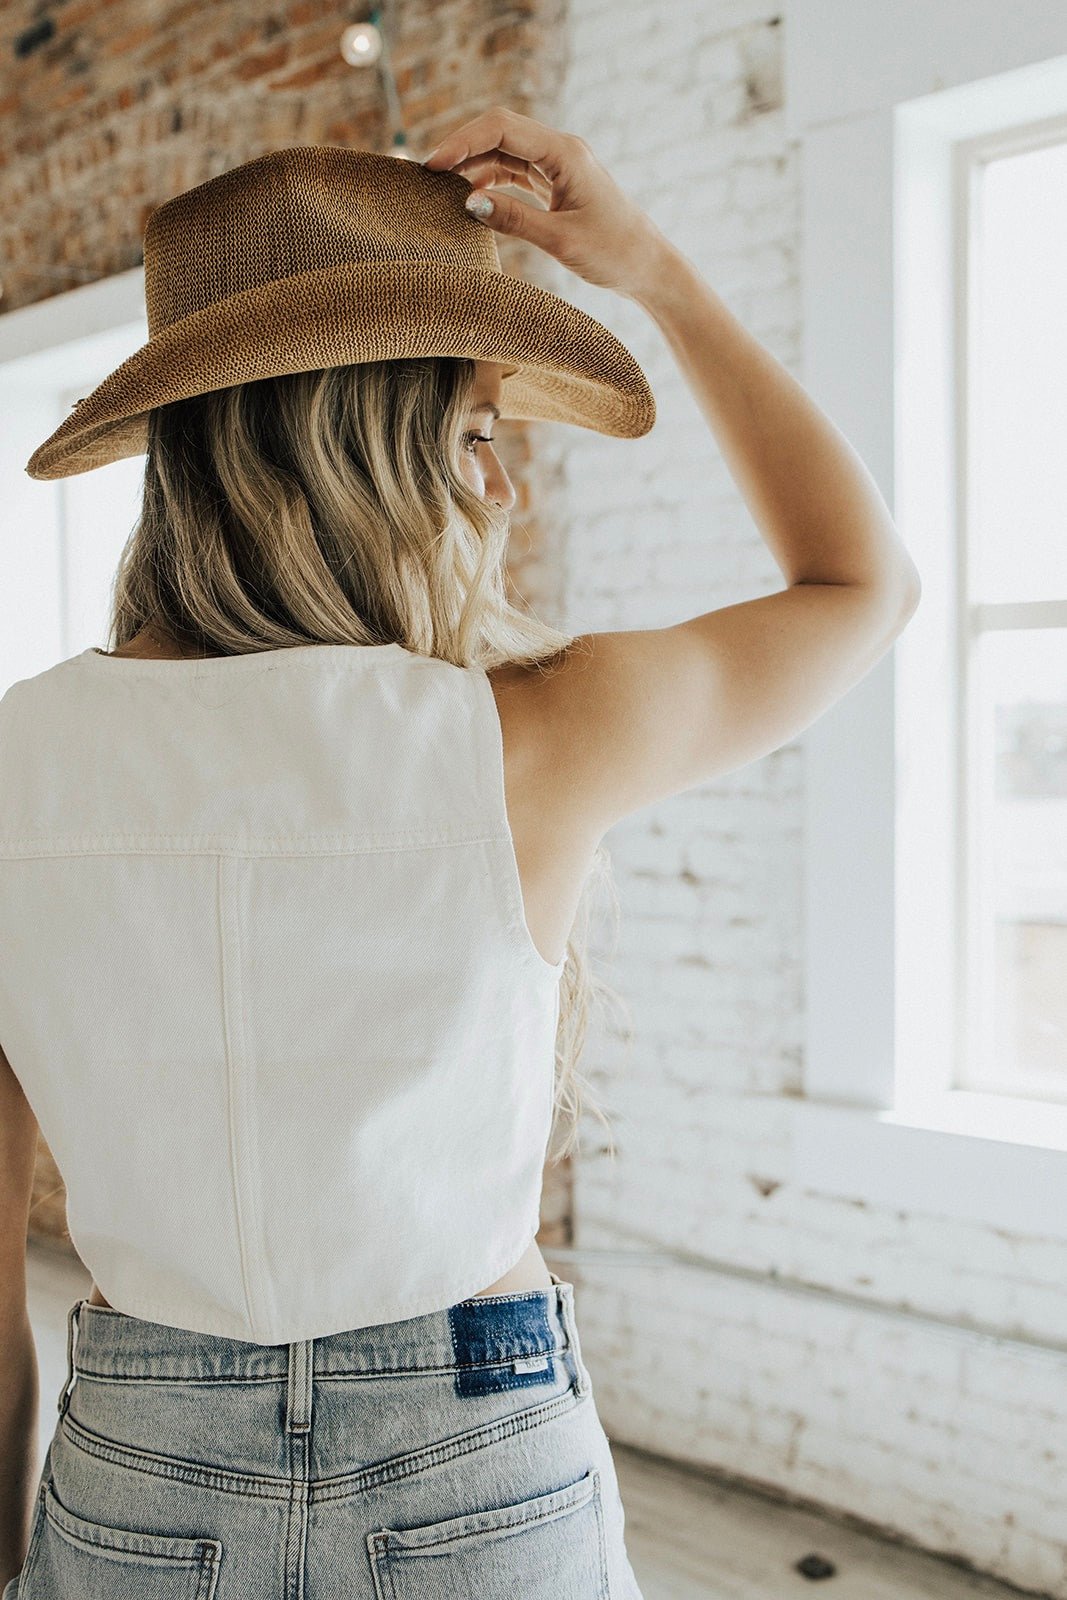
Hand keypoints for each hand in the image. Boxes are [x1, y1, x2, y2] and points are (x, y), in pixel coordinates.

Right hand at [421, 105, 668, 298]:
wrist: (649, 267)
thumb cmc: (614, 253)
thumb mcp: (560, 240)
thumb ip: (515, 220)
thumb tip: (469, 204)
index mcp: (565, 153)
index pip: (502, 129)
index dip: (463, 141)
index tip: (433, 165)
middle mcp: (562, 151)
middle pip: (501, 132)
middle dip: (463, 148)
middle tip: (428, 174)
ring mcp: (560, 166)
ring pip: (506, 152)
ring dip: (474, 165)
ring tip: (443, 188)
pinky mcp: (558, 184)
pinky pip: (517, 172)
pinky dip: (492, 180)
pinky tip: (471, 196)